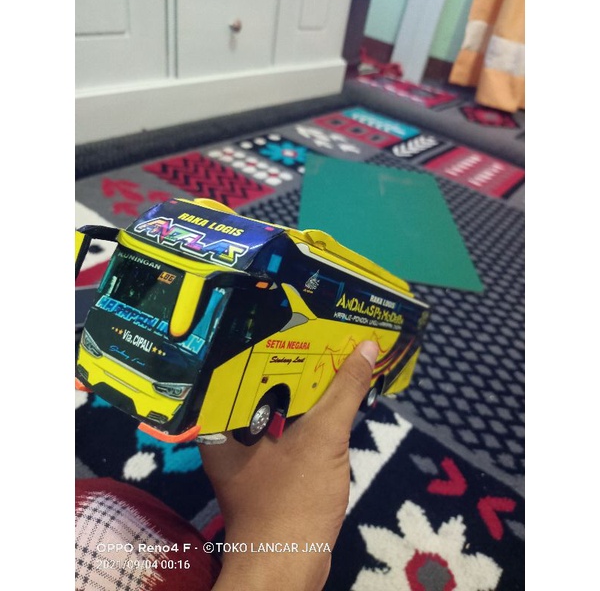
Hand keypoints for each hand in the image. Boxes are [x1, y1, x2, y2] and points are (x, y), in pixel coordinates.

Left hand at [200, 341, 378, 590]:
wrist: (290, 566)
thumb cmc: (296, 497)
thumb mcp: (325, 436)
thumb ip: (345, 388)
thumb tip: (367, 346)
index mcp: (225, 417)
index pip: (242, 361)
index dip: (273, 336)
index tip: (299, 313)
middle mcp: (229, 429)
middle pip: (265, 381)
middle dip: (298, 358)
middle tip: (325, 325)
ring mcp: (248, 448)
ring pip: (280, 403)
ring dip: (309, 384)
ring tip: (335, 349)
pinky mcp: (266, 463)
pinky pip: (288, 425)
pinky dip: (311, 410)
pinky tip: (334, 393)